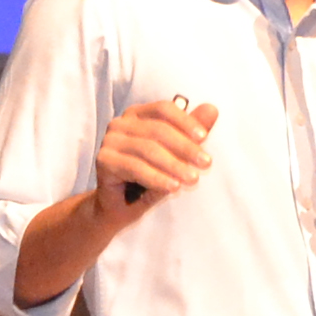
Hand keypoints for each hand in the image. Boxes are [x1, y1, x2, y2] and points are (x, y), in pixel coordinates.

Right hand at [96, 98, 216, 217]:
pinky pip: (135, 167)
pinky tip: (172, 187)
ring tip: (192, 179)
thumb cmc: (147, 178)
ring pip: (148, 149)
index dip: (185, 121)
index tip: (204, 137)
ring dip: (174, 165)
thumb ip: (189, 133)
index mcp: (137, 115)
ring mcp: (110, 141)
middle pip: (158, 130)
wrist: (117, 207)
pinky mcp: (104, 160)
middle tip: (206, 164)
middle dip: (185, 147)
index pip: (163, 109)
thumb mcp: (173, 156)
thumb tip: (212, 109)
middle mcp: (120, 123)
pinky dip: (157, 178)